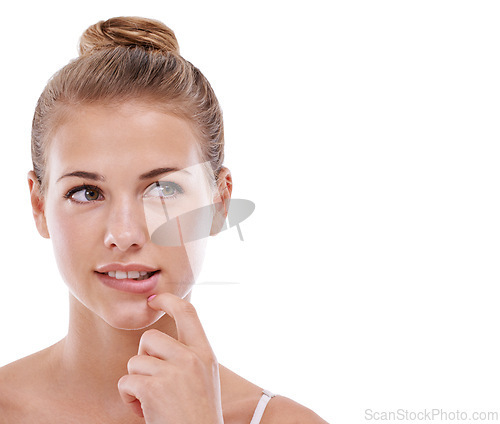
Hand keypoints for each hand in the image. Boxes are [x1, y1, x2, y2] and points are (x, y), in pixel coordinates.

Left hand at [117, 293, 223, 423]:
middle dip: (143, 359)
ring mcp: (173, 371)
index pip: (188, 312)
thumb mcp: (203, 379)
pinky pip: (126, 382)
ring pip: (135, 361)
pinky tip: (145, 412)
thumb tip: (157, 342)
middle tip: (153, 382)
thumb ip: (188, 357)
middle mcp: (191, 357)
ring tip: (152, 402)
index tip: (154, 299)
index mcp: (205, 354)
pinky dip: (129, 399)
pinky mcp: (154, 387)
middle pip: (149, 338)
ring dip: (136, 382)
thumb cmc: (197, 416)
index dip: (169, 299)